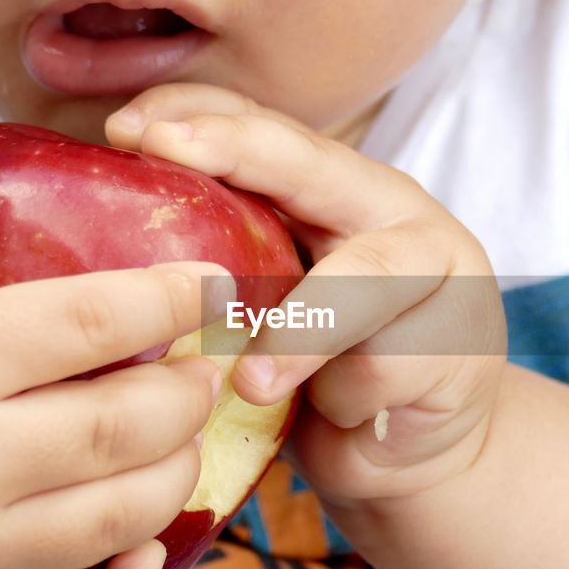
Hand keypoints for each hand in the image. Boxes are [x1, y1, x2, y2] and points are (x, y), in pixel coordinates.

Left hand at [107, 85, 506, 506]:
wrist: (414, 453)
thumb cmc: (324, 374)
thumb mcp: (273, 311)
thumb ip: (232, 268)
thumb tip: (107, 255)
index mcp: (342, 194)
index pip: (269, 130)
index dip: (199, 115)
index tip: (124, 128)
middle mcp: (394, 213)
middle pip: (315, 166)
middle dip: (235, 151)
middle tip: (163, 147)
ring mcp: (440, 274)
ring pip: (362, 279)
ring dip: (299, 335)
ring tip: (253, 385)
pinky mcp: (461, 347)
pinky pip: (381, 370)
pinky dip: (345, 403)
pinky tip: (349, 420)